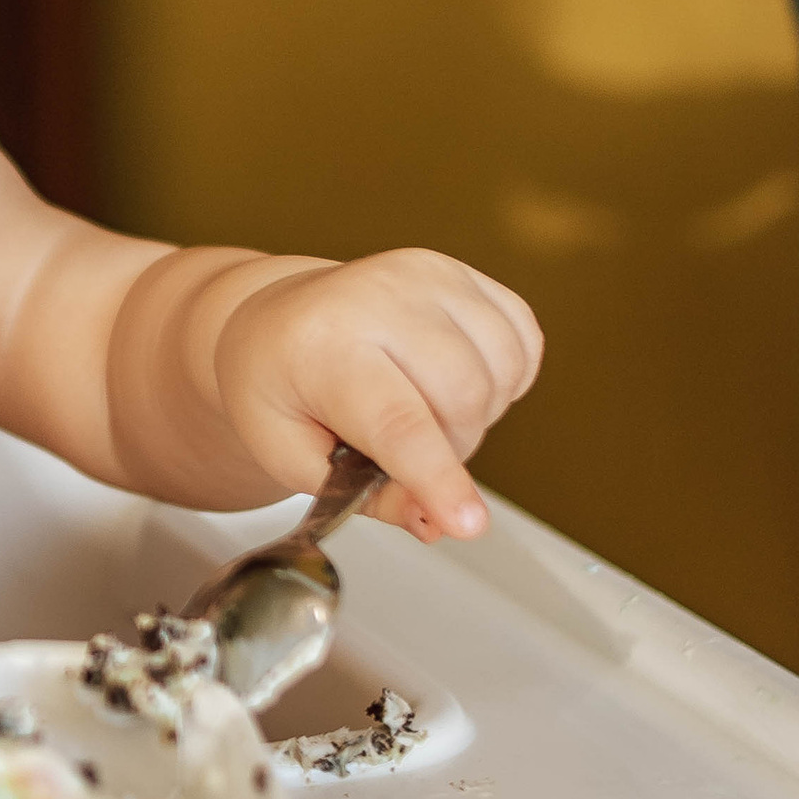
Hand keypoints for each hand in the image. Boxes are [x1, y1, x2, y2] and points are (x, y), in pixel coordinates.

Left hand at [214, 249, 543, 540]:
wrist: (275, 321)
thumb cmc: (278, 387)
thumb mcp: (290, 457)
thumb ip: (364, 496)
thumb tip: (436, 524)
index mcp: (321, 343)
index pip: (395, 421)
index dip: (437, 478)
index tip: (467, 525)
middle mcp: (377, 295)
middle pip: (463, 398)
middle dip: (451, 450)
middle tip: (404, 453)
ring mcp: (426, 276)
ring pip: (500, 374)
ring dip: (478, 416)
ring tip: (421, 410)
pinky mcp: (462, 273)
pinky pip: (523, 343)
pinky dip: (504, 380)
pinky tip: (454, 380)